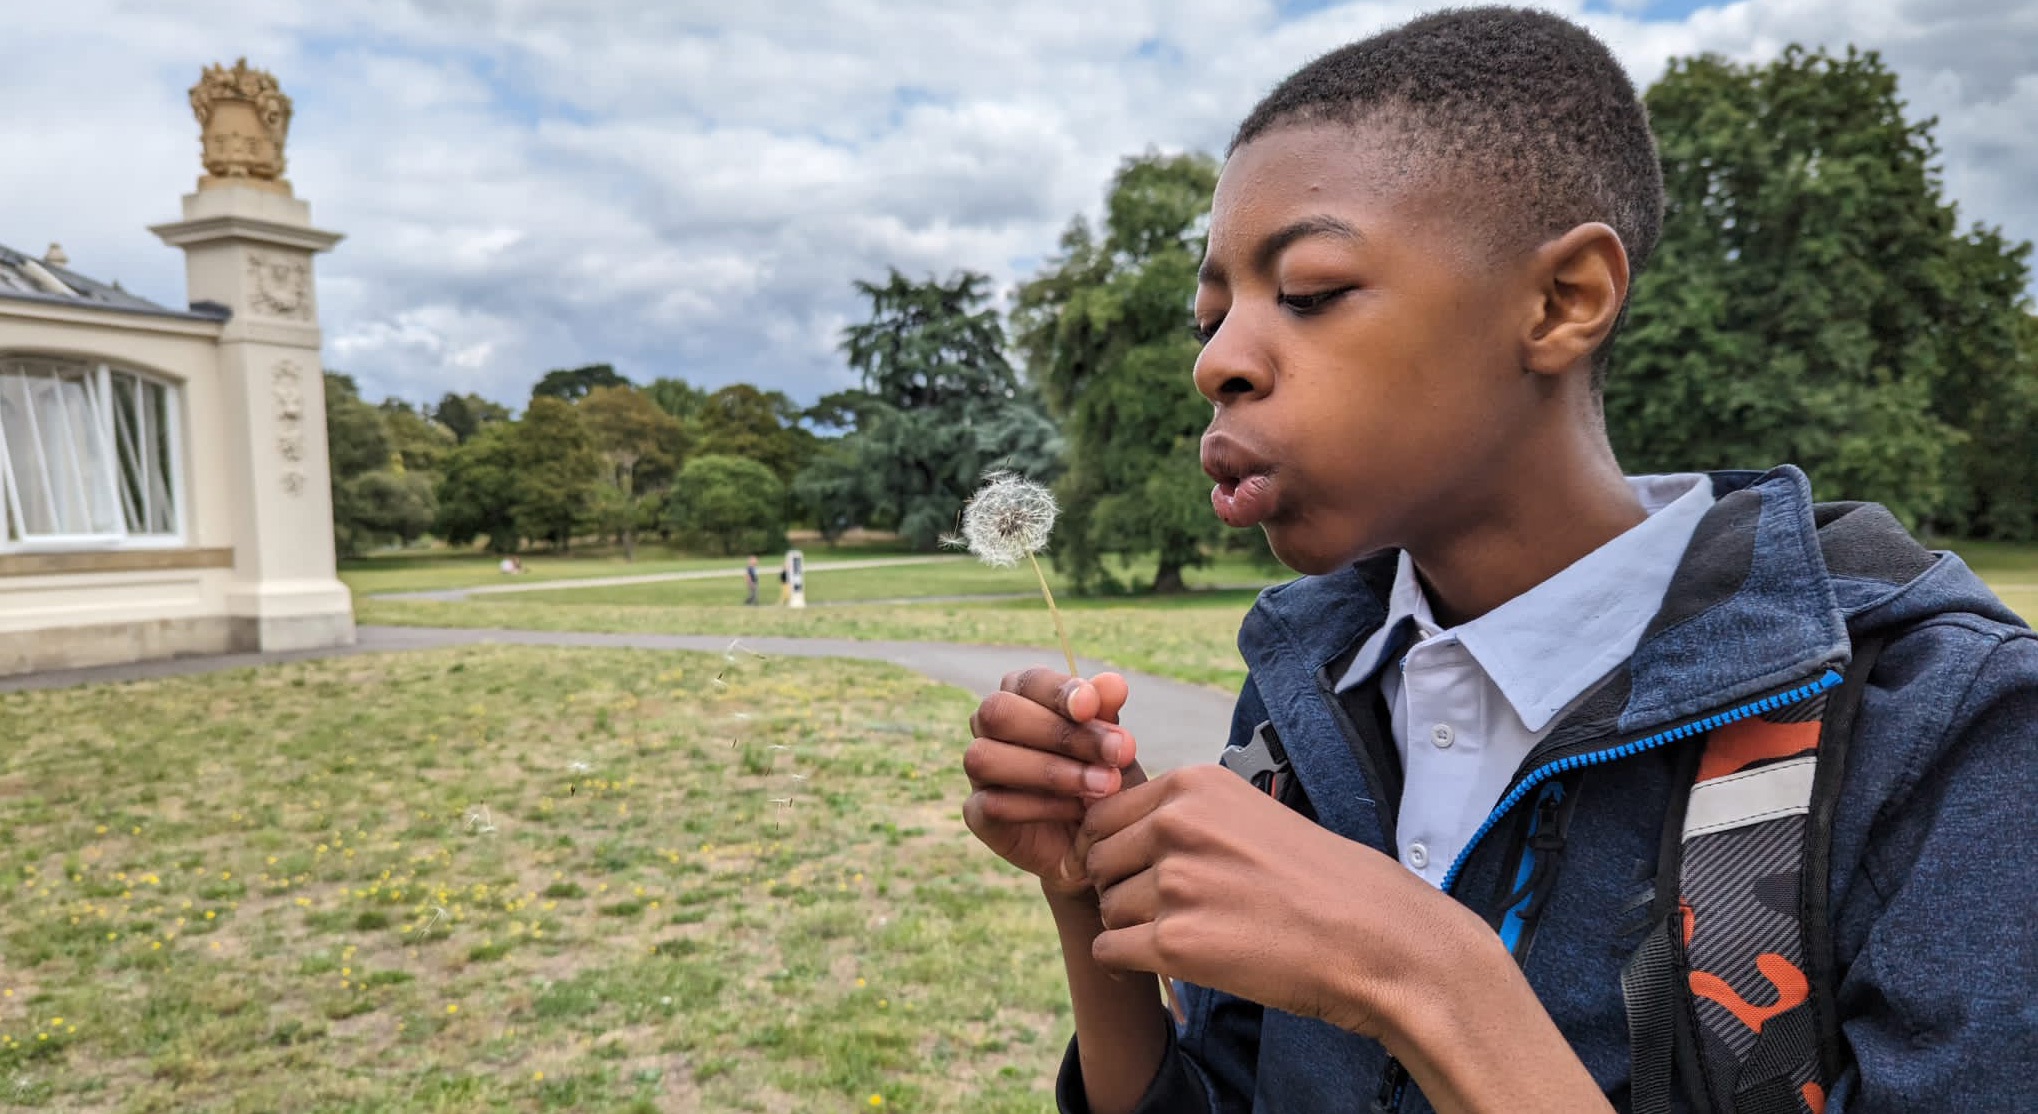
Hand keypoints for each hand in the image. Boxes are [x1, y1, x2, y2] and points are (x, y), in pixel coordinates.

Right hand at [963, 668, 1147, 897]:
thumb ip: (1108, 713)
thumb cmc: (1105, 776)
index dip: (1058, 691)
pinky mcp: (977, 813)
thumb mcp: (1114, 745)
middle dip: (1060, 733)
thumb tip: (1112, 683)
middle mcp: (989, 728)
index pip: (1027, 681)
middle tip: (1117, 753)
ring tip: (1103, 785)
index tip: (1092, 706)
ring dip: (1050, 770)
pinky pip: (993, 804)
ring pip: (986, 757)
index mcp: (1021, 697)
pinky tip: (1080, 810)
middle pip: (998, 713)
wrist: (1102, 839)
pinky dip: (1041, 806)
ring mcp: (978, 771)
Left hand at [1076, 765, 1488, 1039]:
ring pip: (1106, 908)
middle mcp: (1176, 824)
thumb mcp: (1247, 815)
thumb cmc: (1318, 881)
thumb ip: (1183, 815)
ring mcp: (1174, 883)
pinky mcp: (1175, 943)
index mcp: (1192, 784)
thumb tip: (1109, 833)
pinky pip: (1110, 950)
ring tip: (1190, 934)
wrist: (1373, 936)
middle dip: (1121, 887)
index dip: (1113, 848)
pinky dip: (1130, 962)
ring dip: (1134, 927)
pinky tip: (1172, 962)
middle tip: (1168, 910)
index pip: (1101, 813)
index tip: (1138, 870)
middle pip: (1097, 861)